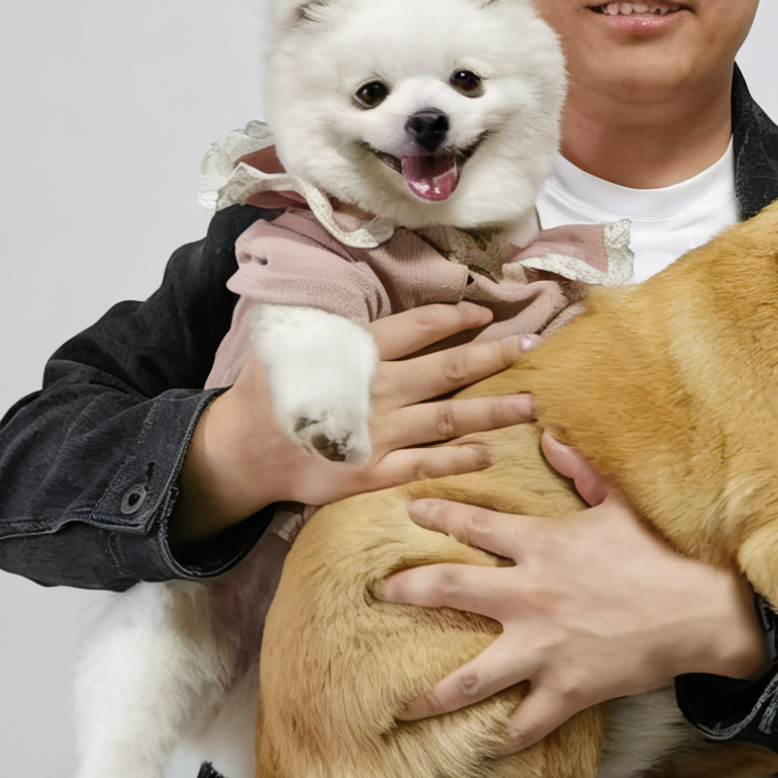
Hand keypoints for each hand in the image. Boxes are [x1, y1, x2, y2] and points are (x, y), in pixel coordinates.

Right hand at [171, 303, 536, 545]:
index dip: (456, 317)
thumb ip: (342, 329)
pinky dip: (460, 458)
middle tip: (534, 347)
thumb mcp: (299, 344)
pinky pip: (427, 464)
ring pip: (450, 419)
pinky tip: (489, 452)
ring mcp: (379, 434)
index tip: (486, 314)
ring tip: (530, 404)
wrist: (244, 451)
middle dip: (496, 356)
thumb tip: (375, 305)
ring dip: (495, 410)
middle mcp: (378, 390)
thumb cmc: (274, 392)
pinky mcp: (374, 473)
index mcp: (360, 353)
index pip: (419, 326)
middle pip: (450, 369)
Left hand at [386, 434, 771, 752]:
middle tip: (378, 595)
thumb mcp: (619, 505)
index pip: (474, 524)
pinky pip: (524, 724)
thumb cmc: (659, 556)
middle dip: (406, 591)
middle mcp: (530, 595)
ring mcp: (543, 647)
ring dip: (429, 695)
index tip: (407, 510)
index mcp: (541, 545)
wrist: (700, 612)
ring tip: (397, 707)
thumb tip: (551, 435)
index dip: (437, 512)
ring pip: (469, 677)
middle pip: (449, 589)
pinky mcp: (565, 690)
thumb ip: (580, 471)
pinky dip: (503, 740)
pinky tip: (481, 750)